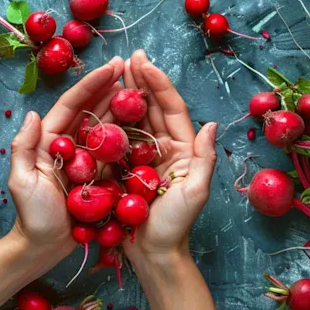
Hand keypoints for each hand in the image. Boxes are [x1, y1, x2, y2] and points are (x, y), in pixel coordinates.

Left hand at [7, 57, 124, 258]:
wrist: (45, 247)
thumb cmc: (33, 217)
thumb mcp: (22, 182)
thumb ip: (23, 148)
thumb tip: (33, 114)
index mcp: (49, 139)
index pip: (72, 104)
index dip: (91, 84)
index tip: (112, 67)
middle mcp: (68, 143)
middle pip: (91, 108)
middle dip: (109, 86)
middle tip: (131, 67)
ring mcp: (85, 157)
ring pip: (105, 124)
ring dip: (120, 104)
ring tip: (139, 86)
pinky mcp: (98, 172)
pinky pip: (114, 148)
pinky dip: (126, 132)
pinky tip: (141, 120)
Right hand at [121, 50, 217, 261]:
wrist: (152, 253)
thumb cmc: (174, 226)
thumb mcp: (195, 194)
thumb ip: (203, 159)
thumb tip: (210, 125)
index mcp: (183, 148)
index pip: (171, 109)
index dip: (158, 84)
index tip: (143, 62)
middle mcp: (164, 146)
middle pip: (152, 107)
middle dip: (141, 80)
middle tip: (128, 56)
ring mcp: (143, 155)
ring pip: (134, 117)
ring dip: (125, 93)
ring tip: (114, 70)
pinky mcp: (125, 165)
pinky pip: (117, 137)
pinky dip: (110, 117)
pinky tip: (99, 102)